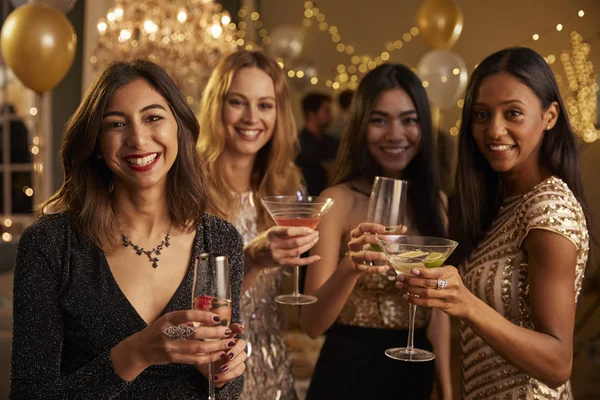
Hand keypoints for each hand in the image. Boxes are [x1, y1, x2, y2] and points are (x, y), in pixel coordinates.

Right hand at [120, 310, 236, 370]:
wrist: (140, 349)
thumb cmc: (157, 330)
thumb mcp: (167, 319)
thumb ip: (185, 317)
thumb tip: (210, 313)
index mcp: (168, 319)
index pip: (188, 315)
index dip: (204, 316)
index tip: (218, 317)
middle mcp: (168, 333)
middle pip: (196, 333)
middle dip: (215, 333)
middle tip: (228, 331)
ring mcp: (170, 347)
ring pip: (197, 348)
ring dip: (215, 346)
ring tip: (228, 343)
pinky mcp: (173, 358)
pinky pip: (194, 359)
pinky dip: (208, 357)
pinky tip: (218, 354)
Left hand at [196, 323, 246, 386]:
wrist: (206, 373)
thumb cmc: (204, 358)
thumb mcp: (200, 349)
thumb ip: (204, 342)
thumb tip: (204, 335)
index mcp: (226, 337)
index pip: (235, 329)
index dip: (238, 327)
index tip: (240, 330)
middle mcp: (234, 345)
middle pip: (242, 343)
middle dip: (236, 349)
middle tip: (228, 355)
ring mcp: (238, 357)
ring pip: (242, 357)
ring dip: (232, 364)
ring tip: (221, 369)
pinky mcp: (238, 368)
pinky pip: (238, 370)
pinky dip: (228, 374)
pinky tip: (217, 376)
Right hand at [246, 226, 319, 268]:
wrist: (253, 256)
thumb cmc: (264, 240)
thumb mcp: (271, 232)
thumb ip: (284, 231)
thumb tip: (304, 229)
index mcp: (272, 233)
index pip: (288, 231)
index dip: (301, 230)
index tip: (310, 229)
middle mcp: (274, 245)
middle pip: (295, 242)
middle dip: (308, 238)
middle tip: (316, 234)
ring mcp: (278, 255)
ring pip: (298, 251)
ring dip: (309, 246)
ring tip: (315, 240)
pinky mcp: (281, 263)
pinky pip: (297, 262)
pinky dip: (308, 260)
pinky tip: (316, 257)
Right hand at [347, 223, 406, 272]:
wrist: (353, 264)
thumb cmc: (366, 247)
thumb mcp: (373, 239)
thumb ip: (387, 233)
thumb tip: (403, 228)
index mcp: (356, 234)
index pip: (362, 227)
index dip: (372, 227)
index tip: (383, 228)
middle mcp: (353, 244)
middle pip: (364, 239)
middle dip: (378, 240)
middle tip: (391, 243)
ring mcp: (354, 256)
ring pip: (365, 255)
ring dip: (377, 255)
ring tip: (388, 256)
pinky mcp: (356, 267)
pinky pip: (366, 268)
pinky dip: (377, 269)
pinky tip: (386, 268)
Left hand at [396, 265, 474, 318]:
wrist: (467, 303)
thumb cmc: (453, 286)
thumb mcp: (449, 274)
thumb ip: (435, 271)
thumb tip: (413, 269)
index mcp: (451, 272)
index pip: (434, 272)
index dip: (422, 272)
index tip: (410, 271)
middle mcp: (451, 283)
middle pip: (428, 282)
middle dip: (411, 280)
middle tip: (400, 278)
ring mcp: (448, 295)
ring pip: (426, 293)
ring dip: (411, 290)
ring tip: (401, 287)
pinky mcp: (444, 305)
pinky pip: (427, 303)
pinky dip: (415, 300)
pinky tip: (407, 297)